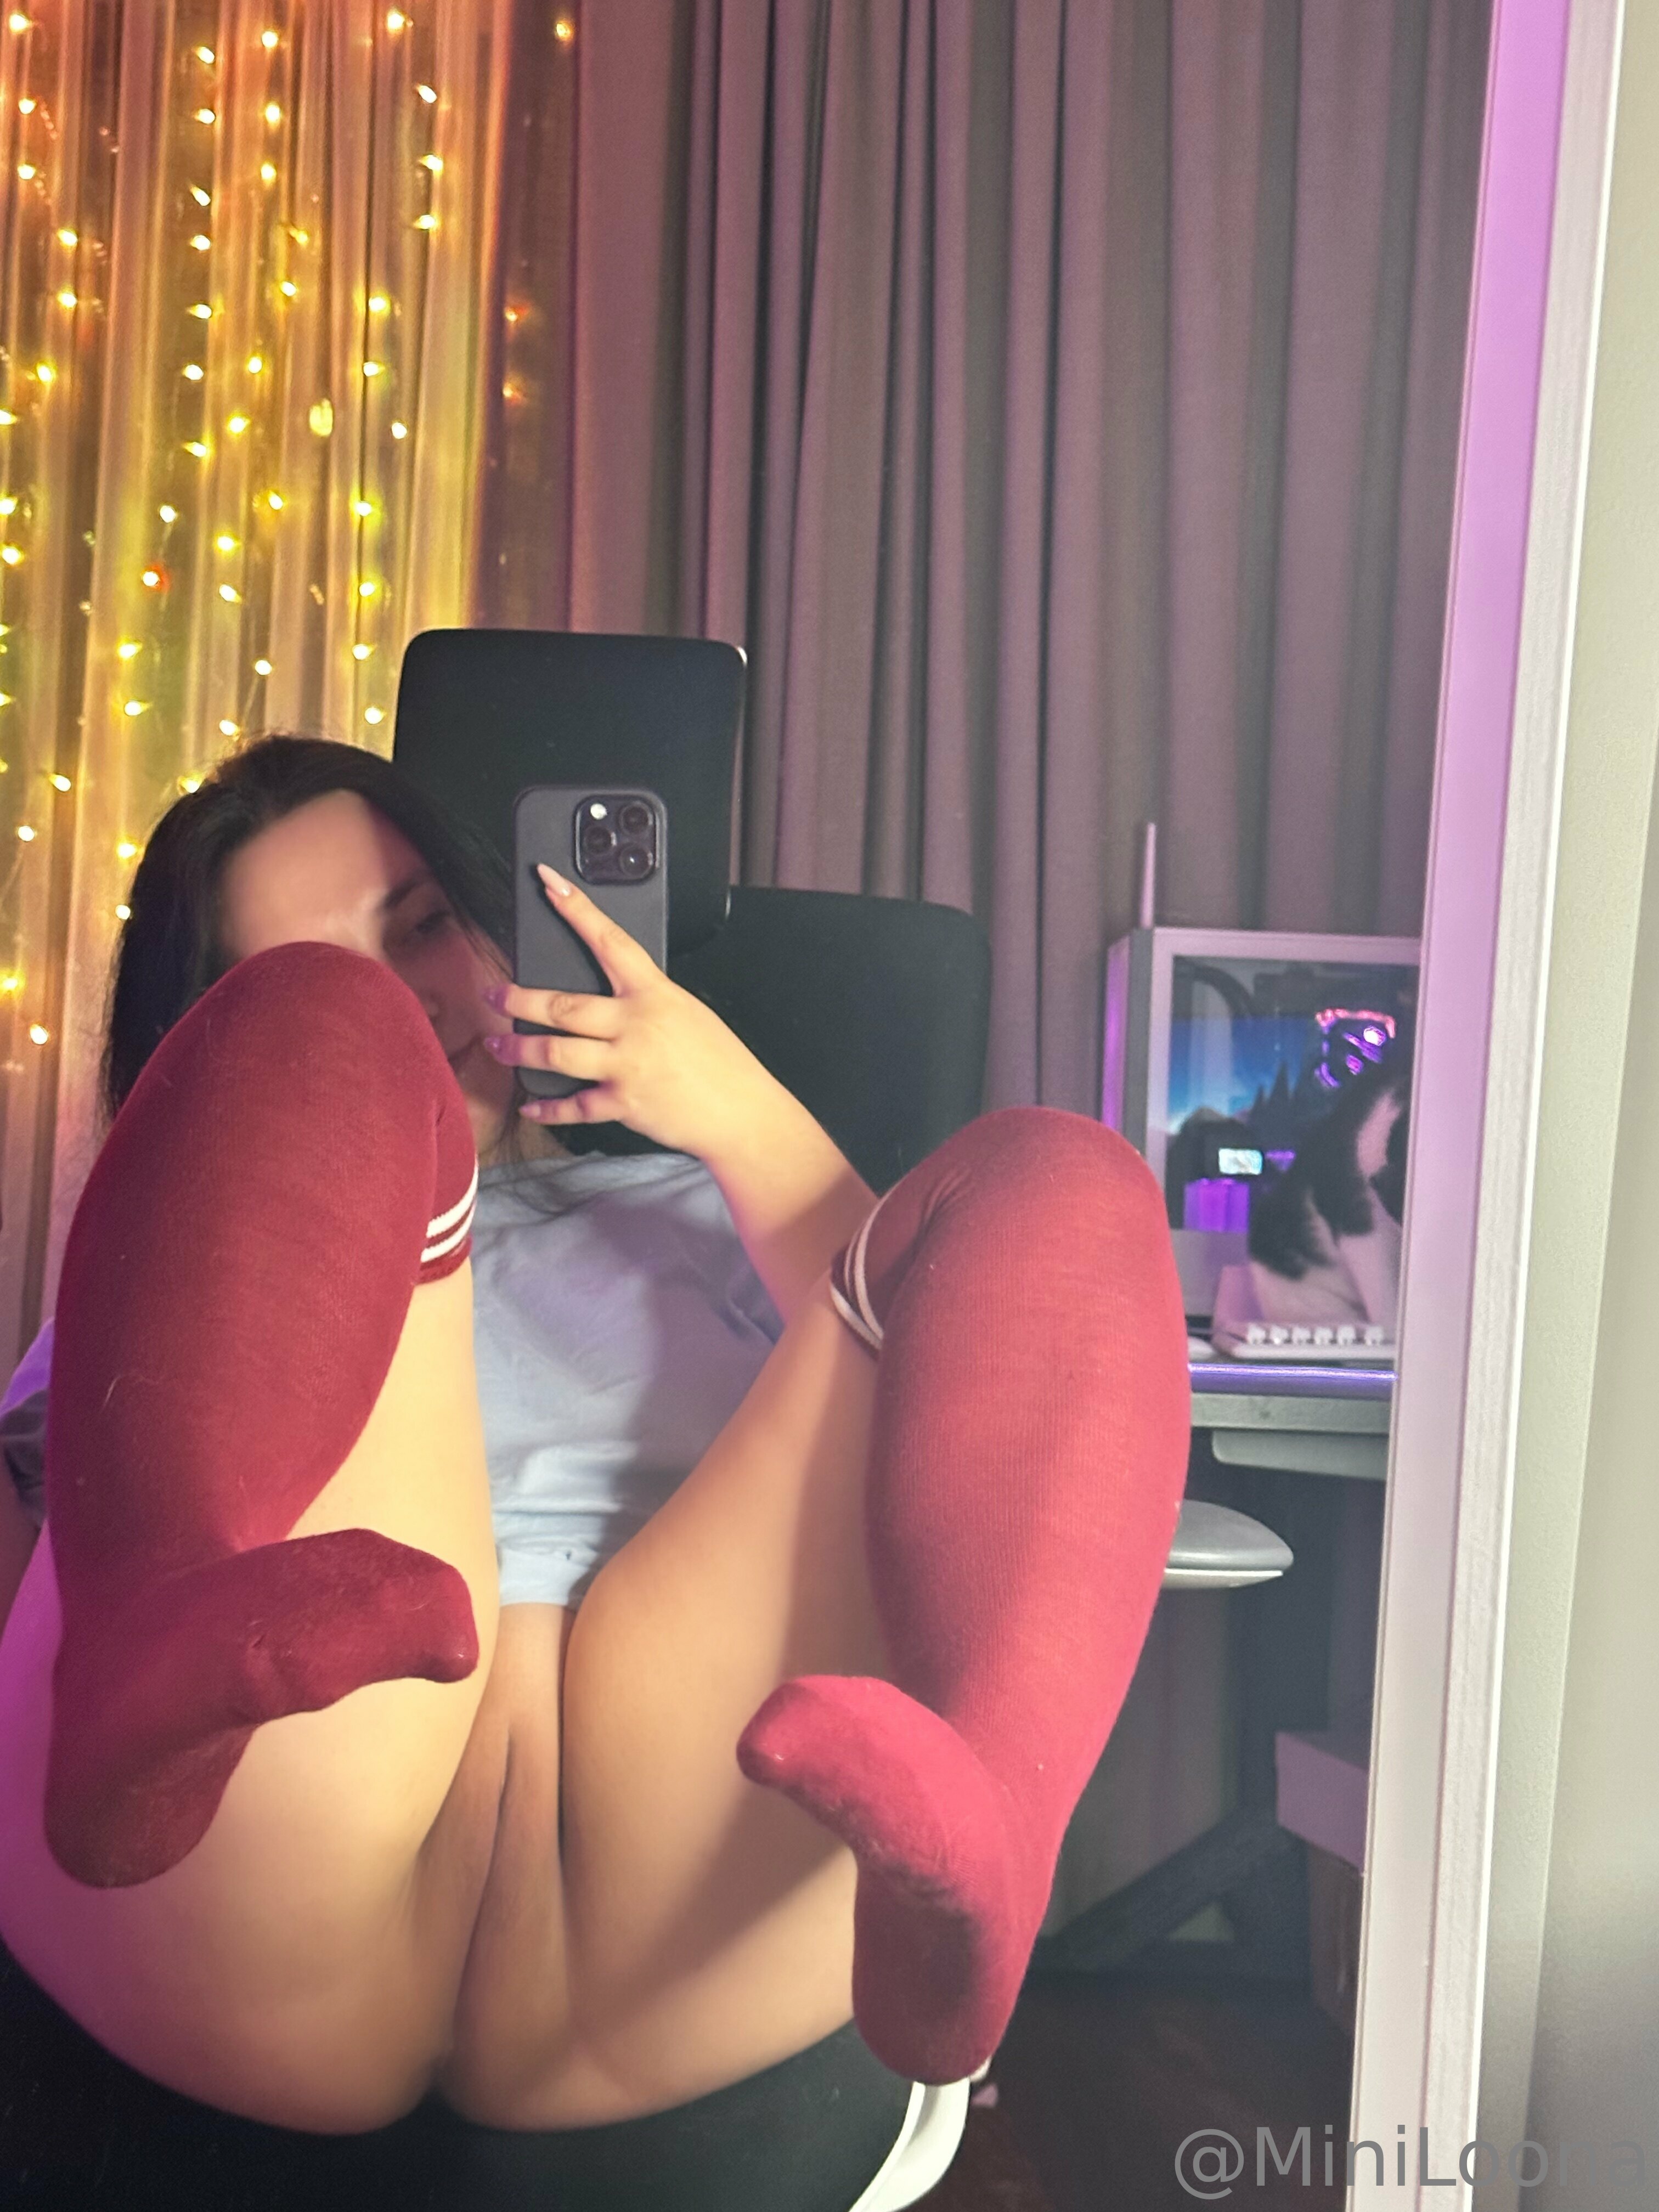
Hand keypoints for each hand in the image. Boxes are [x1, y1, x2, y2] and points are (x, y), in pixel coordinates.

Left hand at [483, 865, 776, 1161]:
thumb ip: (645, 1002)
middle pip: (562, 1005)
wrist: (743, 1112)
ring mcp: (626, 1065)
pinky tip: (531, 1105)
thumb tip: (609, 998)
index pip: (609, 940)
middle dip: (519, 1000)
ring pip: (556, 1053)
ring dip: (519, 1051)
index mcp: (654, 993)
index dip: (576, 909)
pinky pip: (573, 1106)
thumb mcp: (687, 1012)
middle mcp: (635, 1025)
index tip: (549, 883)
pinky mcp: (622, 1103)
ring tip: (498, 1047)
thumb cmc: (722, 1063)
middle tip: (493, 995)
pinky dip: (548, 1108)